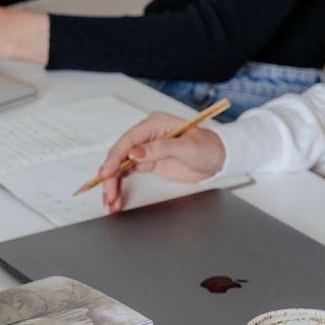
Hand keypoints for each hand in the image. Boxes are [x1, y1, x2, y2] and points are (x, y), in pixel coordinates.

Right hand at [99, 112, 225, 212]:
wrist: (217, 158)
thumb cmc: (207, 147)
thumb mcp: (187, 147)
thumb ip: (161, 148)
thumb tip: (136, 153)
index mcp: (155, 124)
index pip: (128, 140)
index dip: (115, 157)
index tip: (108, 172)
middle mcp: (147, 135)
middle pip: (120, 155)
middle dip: (110, 175)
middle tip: (108, 192)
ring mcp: (145, 149)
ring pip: (120, 166)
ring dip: (112, 183)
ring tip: (110, 199)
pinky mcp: (147, 162)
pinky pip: (127, 173)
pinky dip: (119, 185)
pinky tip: (115, 196)